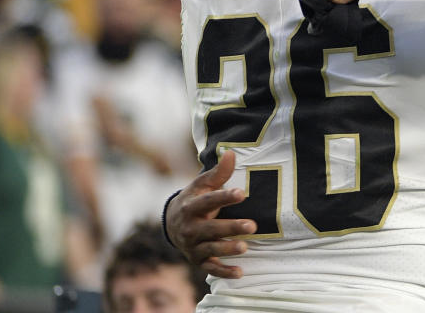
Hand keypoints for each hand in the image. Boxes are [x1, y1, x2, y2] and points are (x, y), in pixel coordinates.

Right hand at [165, 150, 256, 277]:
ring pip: (211, 249)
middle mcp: (190, 228)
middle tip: (252, 225)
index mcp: (191, 207)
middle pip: (211, 229)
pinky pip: (211, 268)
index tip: (241, 193)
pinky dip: (224, 272)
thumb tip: (232, 152)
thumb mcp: (203, 185)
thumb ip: (219, 172)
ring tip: (245, 248)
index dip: (224, 197)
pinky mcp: (198, 260)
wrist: (173, 223)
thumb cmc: (195, 199)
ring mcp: (193, 246)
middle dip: (231, 228)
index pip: (208, 202)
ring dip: (227, 250)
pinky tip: (240, 272)